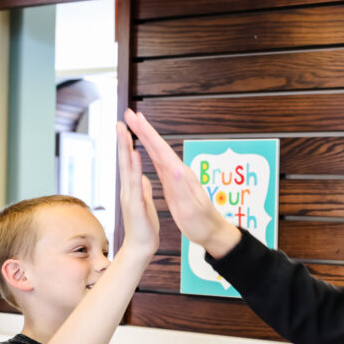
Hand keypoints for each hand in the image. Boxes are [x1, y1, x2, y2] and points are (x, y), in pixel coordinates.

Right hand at [116, 121, 159, 258]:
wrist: (142, 248)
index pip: (130, 161)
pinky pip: (136, 184)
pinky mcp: (136, 205)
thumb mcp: (144, 203)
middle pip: (125, 160)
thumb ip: (142, 189)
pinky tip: (135, 157)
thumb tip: (141, 177)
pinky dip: (135, 169)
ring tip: (124, 132)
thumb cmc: (144, 227)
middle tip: (120, 121)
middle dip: (123, 140)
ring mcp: (131, 196)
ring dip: (126, 149)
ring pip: (128, 168)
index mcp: (133, 187)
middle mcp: (129, 189)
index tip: (126, 127)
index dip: (128, 144)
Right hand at [123, 109, 240, 257]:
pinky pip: (161, 161)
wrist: (213, 230)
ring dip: (147, 137)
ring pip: (160, 151)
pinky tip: (149, 149)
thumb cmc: (201, 223)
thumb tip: (174, 168)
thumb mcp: (189, 209)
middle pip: (159, 146)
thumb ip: (181, 188)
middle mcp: (180, 171)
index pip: (160, 150)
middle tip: (130, 113)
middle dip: (144, 129)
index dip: (146, 133)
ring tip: (137, 124)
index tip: (134, 118)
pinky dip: (152, 151)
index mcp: (180, 176)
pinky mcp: (176, 182)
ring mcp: (178, 176)